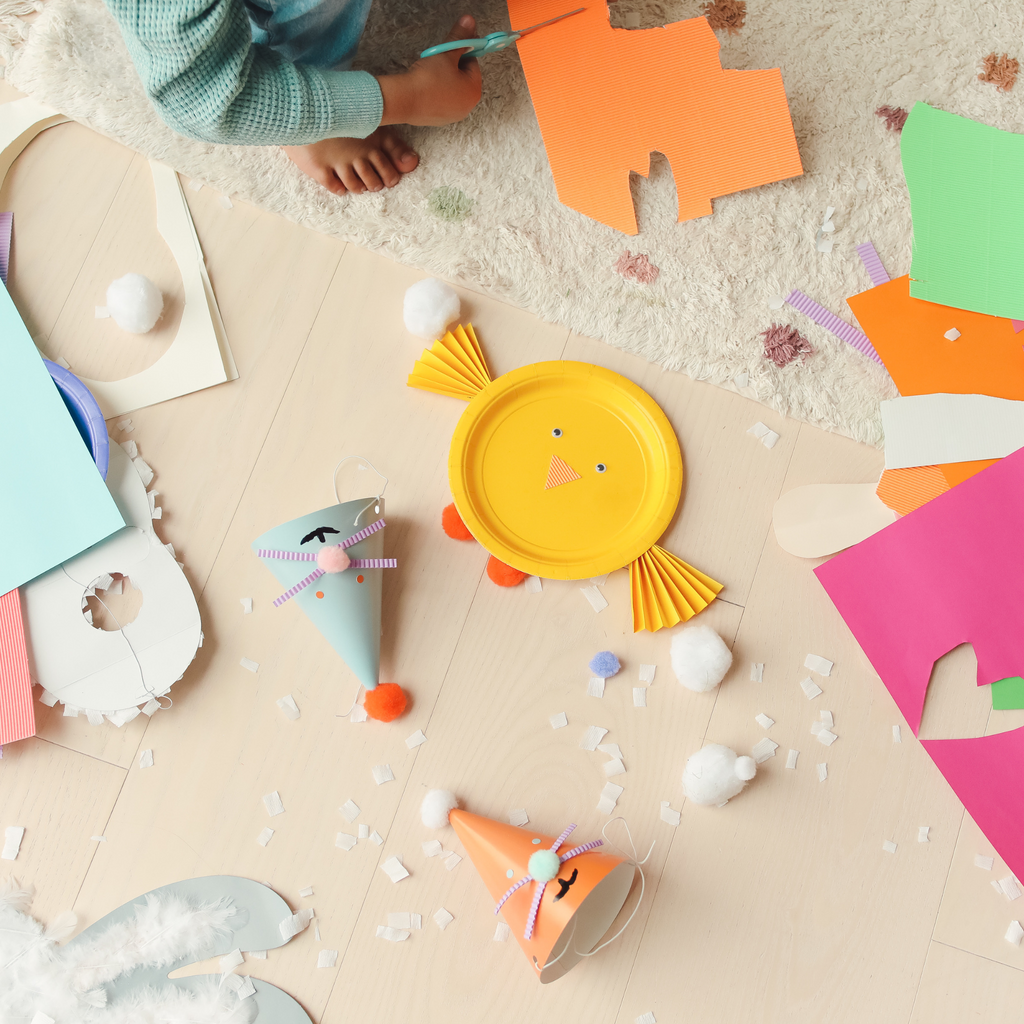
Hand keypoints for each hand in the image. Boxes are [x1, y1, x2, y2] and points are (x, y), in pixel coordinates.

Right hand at [282, 128, 418, 193]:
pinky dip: (339, 188)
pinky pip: (334, 187)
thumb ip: (394, 146)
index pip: (389, 172)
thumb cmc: (342, 116)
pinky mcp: (319, 168)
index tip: (386, 176)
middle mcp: (356, 155)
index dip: (390, 178)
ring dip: (357, 187)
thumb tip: (414, 163)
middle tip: (369, 180)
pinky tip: (339, 183)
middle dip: (375, 184)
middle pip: (374, 183)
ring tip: (354, 181)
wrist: (303, 108)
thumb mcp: (372, 126)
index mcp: (370, 143)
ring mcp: (338, 162)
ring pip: (356, 187)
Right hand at [377, 15, 482, 126]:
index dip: (460, 52)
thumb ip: (460, 38)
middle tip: (438, 61)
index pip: (473, 63)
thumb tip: (469, 22)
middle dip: (452, 66)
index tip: (449, 49)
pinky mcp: (440, 120)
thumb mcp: (446, 53)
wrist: (405, 100)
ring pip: (452, 89)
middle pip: (463, 78)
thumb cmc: (429, 78)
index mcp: (474, 91)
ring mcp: (454, 115)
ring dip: (444, 79)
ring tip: (430, 74)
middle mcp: (468, 107)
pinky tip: (426, 87)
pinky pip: (442, 100)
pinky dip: (436, 92)